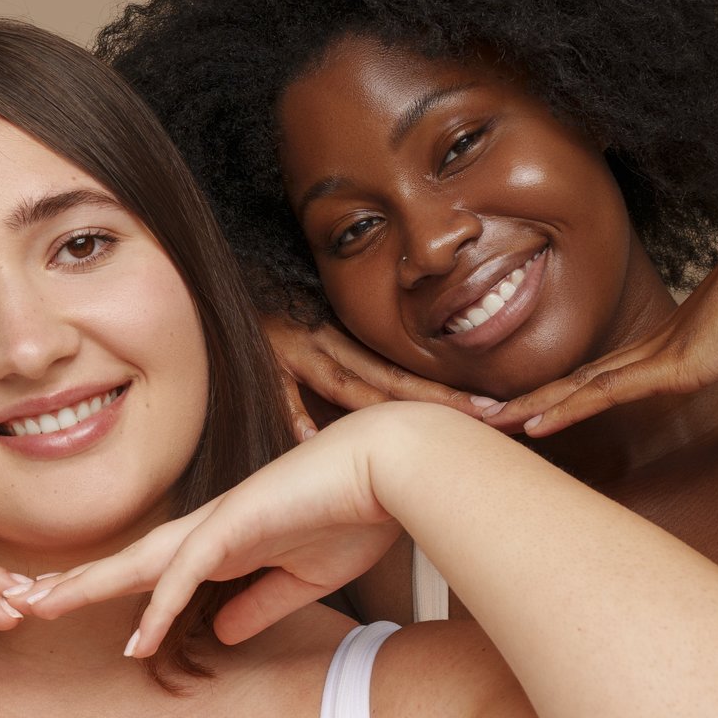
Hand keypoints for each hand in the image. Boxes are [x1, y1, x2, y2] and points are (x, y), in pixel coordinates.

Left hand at [12, 405, 418, 653]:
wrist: (390, 468)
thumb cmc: (354, 512)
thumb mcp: (301, 579)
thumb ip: (257, 605)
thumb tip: (219, 635)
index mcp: (222, 541)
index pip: (150, 570)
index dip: (105, 587)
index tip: (62, 607)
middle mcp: (208, 529)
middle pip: (125, 561)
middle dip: (70, 583)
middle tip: (15, 603)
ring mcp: (218, 523)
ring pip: (138, 562)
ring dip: (88, 587)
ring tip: (38, 608)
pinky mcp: (237, 525)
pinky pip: (187, 573)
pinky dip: (158, 606)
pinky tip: (134, 639)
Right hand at [263, 311, 496, 440]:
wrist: (225, 280)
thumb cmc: (269, 309)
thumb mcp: (312, 332)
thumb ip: (340, 365)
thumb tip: (378, 414)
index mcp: (346, 341)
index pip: (404, 373)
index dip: (447, 392)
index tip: (492, 409)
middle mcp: (330, 344)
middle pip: (392, 380)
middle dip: (441, 401)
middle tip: (490, 417)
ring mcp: (298, 350)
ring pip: (349, 383)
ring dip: (387, 410)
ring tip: (422, 435)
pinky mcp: (264, 358)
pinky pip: (281, 389)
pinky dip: (294, 413)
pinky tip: (311, 437)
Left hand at [494, 200, 717, 436]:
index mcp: (667, 346)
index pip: (601, 376)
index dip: (562, 393)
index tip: (527, 408)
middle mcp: (652, 350)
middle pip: (576, 381)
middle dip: (527, 400)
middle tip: (478, 416)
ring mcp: (658, 357)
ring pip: (577, 389)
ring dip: (529, 408)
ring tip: (484, 425)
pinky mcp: (671, 367)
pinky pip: (605, 394)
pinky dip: (564, 410)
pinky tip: (532, 423)